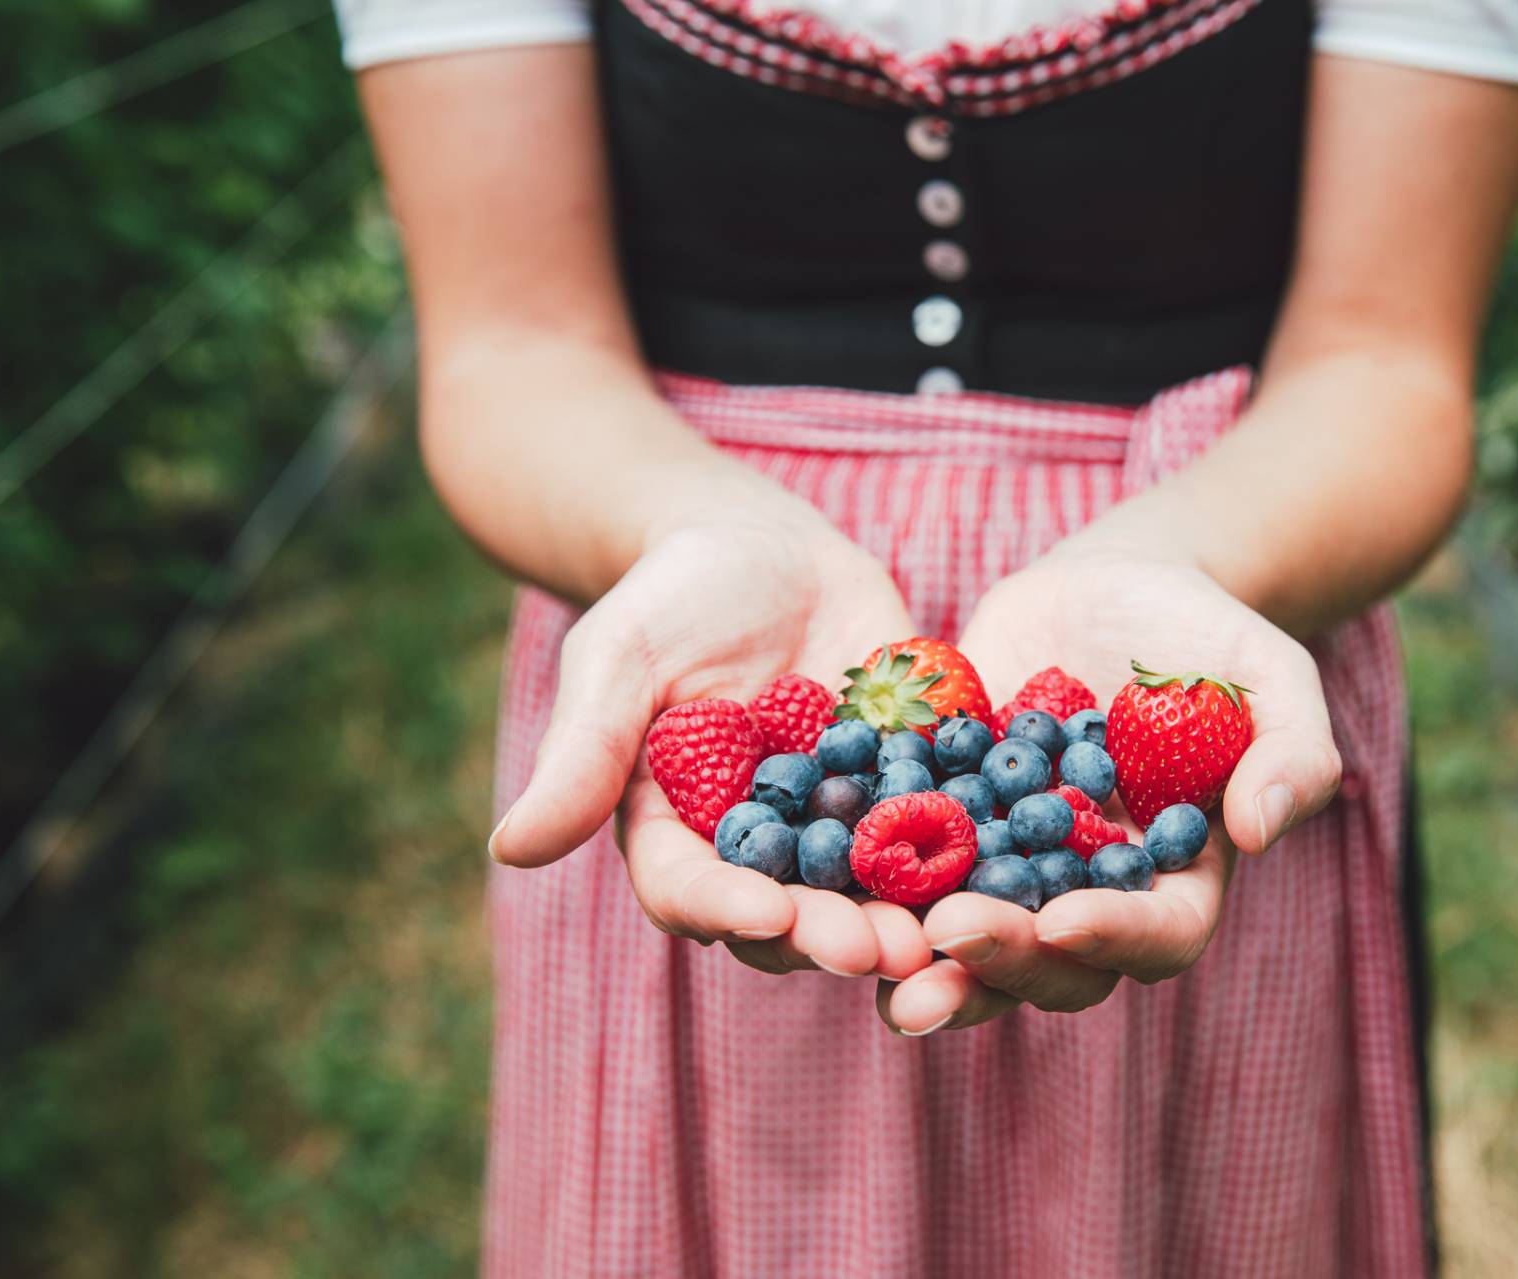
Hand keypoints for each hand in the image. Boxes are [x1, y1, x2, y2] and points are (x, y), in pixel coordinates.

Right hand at [488, 501, 932, 982]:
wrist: (766, 544)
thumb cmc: (674, 593)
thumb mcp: (619, 658)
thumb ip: (582, 753)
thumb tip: (509, 850)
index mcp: (676, 833)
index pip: (691, 891)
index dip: (727, 911)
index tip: (766, 918)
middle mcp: (761, 849)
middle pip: (789, 915)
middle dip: (830, 936)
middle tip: (877, 950)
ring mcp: (840, 826)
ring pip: (869, 894)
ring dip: (904, 921)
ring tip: (944, 936)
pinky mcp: (909, 791)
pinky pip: (941, 834)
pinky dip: (969, 856)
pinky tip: (1007, 869)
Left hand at [876, 548, 1341, 1033]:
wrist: (1114, 582)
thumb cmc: (1209, 637)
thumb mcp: (1273, 678)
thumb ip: (1292, 753)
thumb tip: (1257, 831)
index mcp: (1174, 880)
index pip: (1156, 935)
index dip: (1115, 938)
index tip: (1067, 920)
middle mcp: (1087, 892)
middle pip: (1051, 962)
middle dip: (1000, 961)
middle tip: (949, 938)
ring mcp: (1008, 863)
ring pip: (967, 938)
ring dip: (921, 960)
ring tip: (874, 962)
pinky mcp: (943, 818)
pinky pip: (901, 863)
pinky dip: (863, 879)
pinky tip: (821, 878)